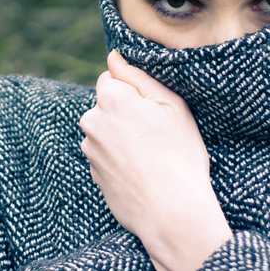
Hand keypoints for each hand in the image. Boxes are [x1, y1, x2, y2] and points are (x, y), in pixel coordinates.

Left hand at [79, 50, 232, 270]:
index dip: (134, 91)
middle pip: (106, 105)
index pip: (111, 77)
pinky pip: (105, 154)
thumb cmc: (179, 156)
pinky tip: (141, 171)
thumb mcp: (172, 106)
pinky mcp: (92, 172)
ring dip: (120, 136)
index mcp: (110, 98)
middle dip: (125, 112)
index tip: (153, 109)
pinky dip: (118, 158)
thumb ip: (138, 76)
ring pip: (105, 130)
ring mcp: (90, 149)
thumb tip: (113, 57)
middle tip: (156, 134)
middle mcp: (92, 121)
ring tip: (150, 156)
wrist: (171, 213)